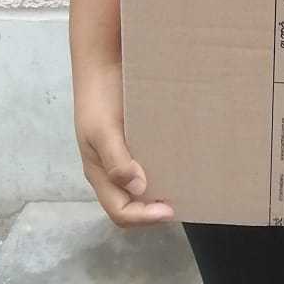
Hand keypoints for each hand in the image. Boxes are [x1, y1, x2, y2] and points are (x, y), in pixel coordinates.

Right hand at [74, 62, 175, 227]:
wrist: (103, 65)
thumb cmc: (99, 99)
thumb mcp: (102, 130)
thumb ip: (116, 160)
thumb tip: (138, 188)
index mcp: (99, 174)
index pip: (120, 212)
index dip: (143, 218)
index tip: (169, 210)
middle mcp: (111, 170)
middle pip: (132, 205)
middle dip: (154, 210)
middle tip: (183, 201)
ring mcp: (123, 156)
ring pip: (141, 187)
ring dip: (160, 192)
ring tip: (185, 186)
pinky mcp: (135, 140)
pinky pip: (149, 164)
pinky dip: (163, 170)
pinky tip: (180, 162)